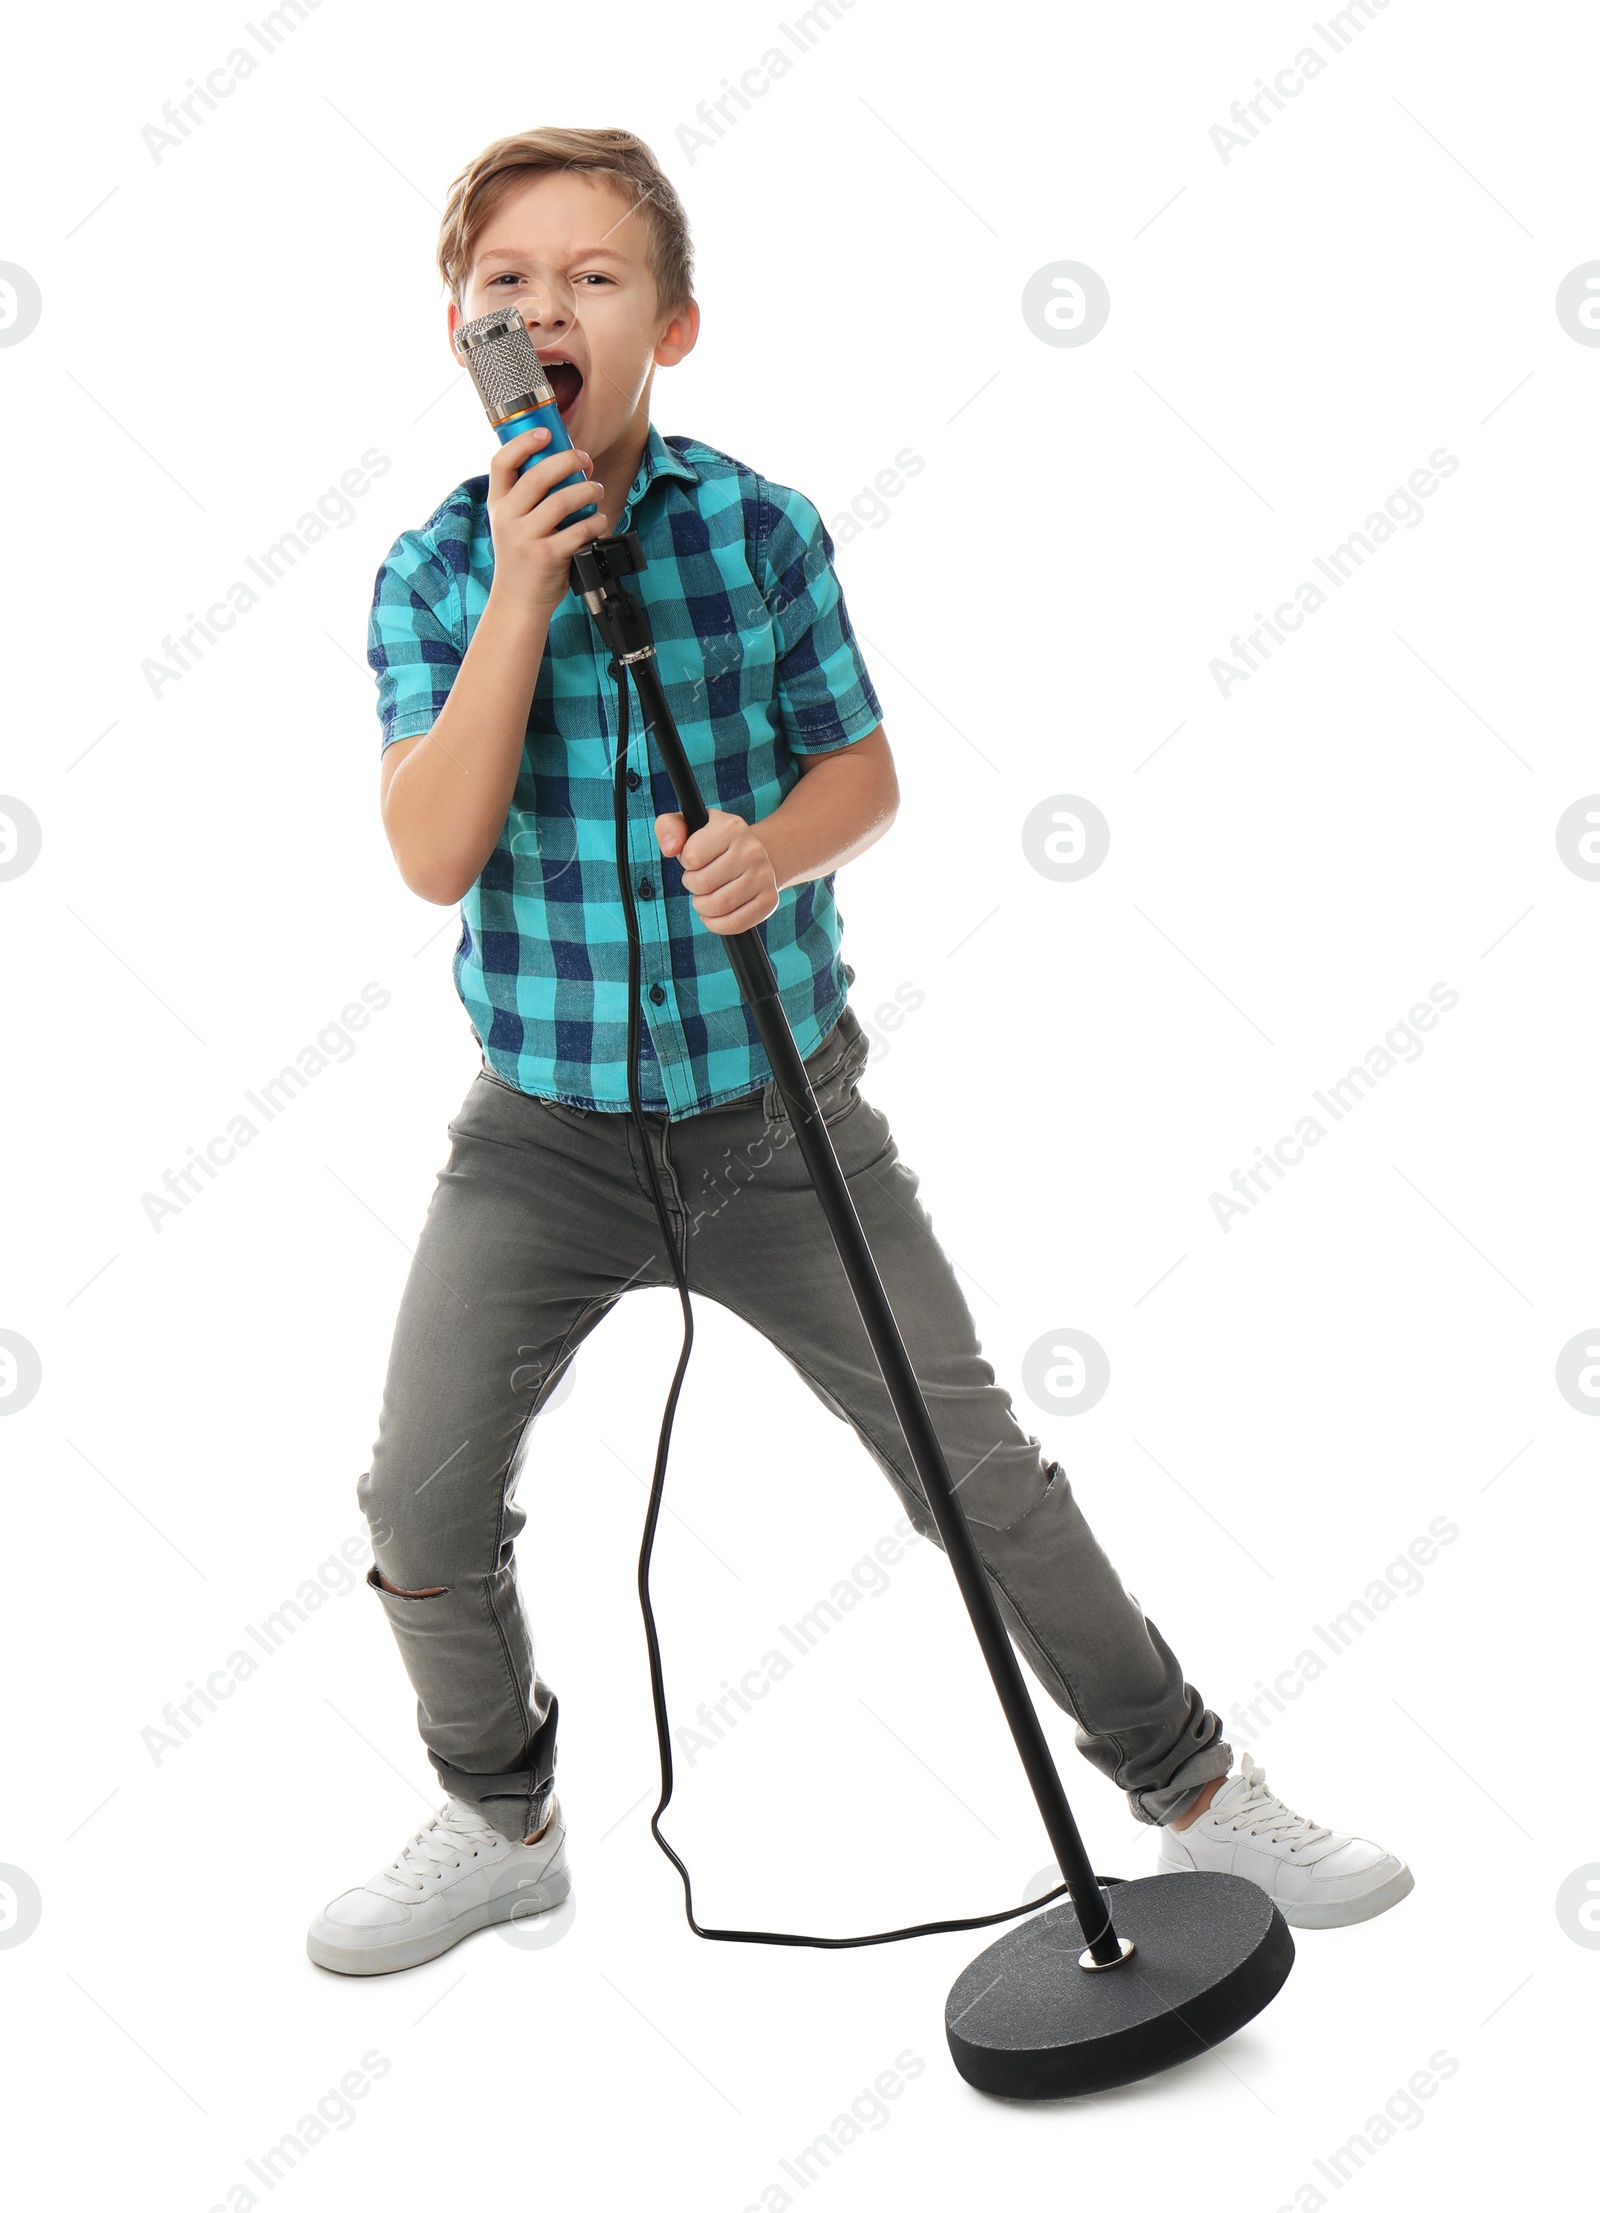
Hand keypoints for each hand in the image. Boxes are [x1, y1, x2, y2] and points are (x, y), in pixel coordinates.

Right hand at [485, 426, 607, 617]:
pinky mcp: (546, 556)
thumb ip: (527, 498)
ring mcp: (525, 538)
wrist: (518, 600)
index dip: (523, 442)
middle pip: (538, 475)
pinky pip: (578, 530)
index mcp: (498, 504)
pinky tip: (599, 521)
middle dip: (568, 461)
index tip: (546, 433)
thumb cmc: (523, 557)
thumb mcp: (512, 524)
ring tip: (596, 491)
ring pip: (562, 500)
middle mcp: (507, 518)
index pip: (501, 462)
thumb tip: (566, 465)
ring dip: (587, 490)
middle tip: (585, 462)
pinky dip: (595, 522)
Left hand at [655, 808, 779, 934]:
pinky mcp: (769, 900)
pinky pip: (734, 924)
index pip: (691, 857)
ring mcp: (764, 876)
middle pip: (702, 884)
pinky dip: (716, 924)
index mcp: (731, 827)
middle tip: (699, 881)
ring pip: (717, 906)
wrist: (753, 855)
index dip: (686, 864)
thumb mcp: (689, 825)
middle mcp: (752, 850)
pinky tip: (714, 914)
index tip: (695, 860)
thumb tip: (670, 849)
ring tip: (706, 896)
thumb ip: (669, 827)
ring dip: (702, 906)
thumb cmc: (713, 843)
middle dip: (692, 887)